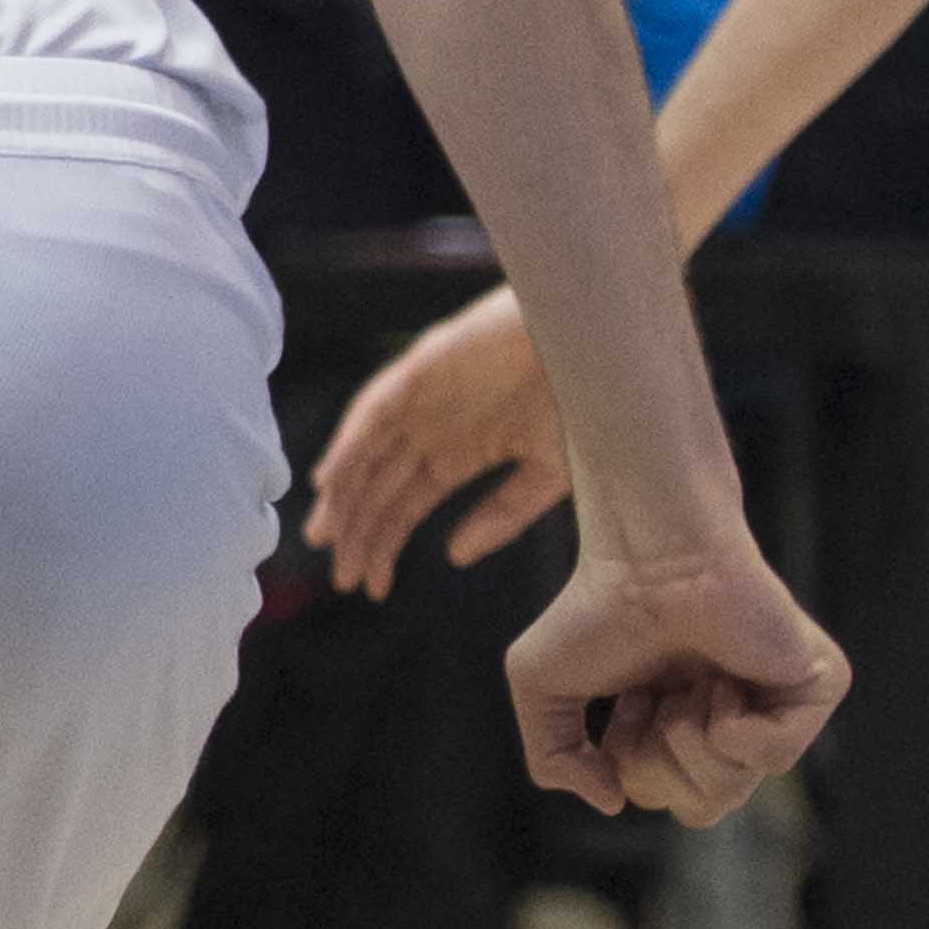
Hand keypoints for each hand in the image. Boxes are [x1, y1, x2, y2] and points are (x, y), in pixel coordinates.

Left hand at [303, 285, 565, 594]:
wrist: (604, 341)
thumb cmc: (584, 400)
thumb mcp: (548, 473)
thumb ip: (503, 515)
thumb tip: (453, 557)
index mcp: (457, 455)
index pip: (403, 508)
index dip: (382, 545)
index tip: (369, 588)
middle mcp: (430, 430)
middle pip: (376, 488)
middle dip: (355, 533)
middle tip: (340, 577)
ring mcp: (421, 400)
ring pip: (365, 454)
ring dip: (342, 496)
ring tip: (324, 537)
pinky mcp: (421, 366)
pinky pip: (373, 409)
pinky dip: (349, 443)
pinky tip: (331, 479)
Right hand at [503, 545, 846, 823]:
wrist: (646, 555)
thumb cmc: (594, 606)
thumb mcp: (540, 689)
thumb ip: (551, 760)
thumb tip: (613, 804)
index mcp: (682, 724)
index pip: (664, 797)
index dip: (630, 756)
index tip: (630, 693)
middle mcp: (737, 721)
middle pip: (701, 809)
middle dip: (659, 763)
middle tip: (656, 695)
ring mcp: (781, 707)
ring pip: (734, 788)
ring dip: (688, 738)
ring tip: (692, 680)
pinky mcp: (819, 687)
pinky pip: (772, 755)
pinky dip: (731, 725)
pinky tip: (723, 677)